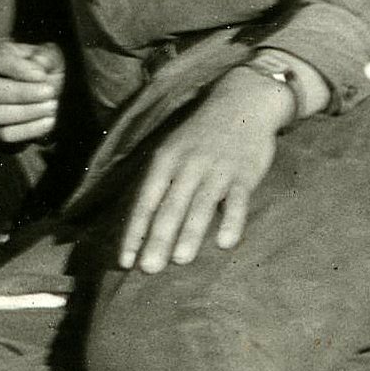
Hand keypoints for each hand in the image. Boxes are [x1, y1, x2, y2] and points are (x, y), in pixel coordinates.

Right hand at [0, 39, 67, 148]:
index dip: (19, 69)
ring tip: (52, 105)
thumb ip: (46, 56)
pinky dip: (30, 129)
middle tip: (50, 92)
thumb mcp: (49, 55)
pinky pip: (6, 134)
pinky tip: (49, 120)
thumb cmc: (43, 69)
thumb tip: (39, 65)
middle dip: (23, 93)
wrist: (44, 91)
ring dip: (28, 112)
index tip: (42, 75)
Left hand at [120, 69, 289, 270]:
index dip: (135, 231)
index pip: (145, 201)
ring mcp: (217, 169)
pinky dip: (231, 221)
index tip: (125, 260)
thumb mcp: (173, 150)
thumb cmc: (201, 135)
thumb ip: (160, 184)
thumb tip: (141, 227)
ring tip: (179, 260)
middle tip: (148, 268)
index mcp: (165, 161)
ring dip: (190, 233)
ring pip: (201, 205)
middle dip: (158, 238)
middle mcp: (188, 165)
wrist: (242, 101)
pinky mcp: (244, 173)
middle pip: (170, 207)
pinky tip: (225, 243)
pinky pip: (237, 200)